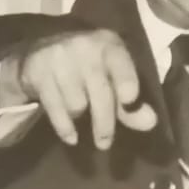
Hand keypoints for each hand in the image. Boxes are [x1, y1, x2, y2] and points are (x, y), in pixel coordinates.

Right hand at [0, 29, 157, 149]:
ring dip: (79, 116)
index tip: (129, 100)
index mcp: (110, 45)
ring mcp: (59, 57)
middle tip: (104, 144)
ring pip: (77, 104)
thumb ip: (131, 105)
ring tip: (79, 112)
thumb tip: (150, 122)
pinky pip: (55, 110)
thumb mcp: (113, 81)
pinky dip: (65, 128)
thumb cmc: (88, 69)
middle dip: (104, 124)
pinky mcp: (38, 70)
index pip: (121, 64)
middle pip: (100, 94)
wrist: (40, 51)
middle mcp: (85, 46)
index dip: (126, 82)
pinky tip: (71, 137)